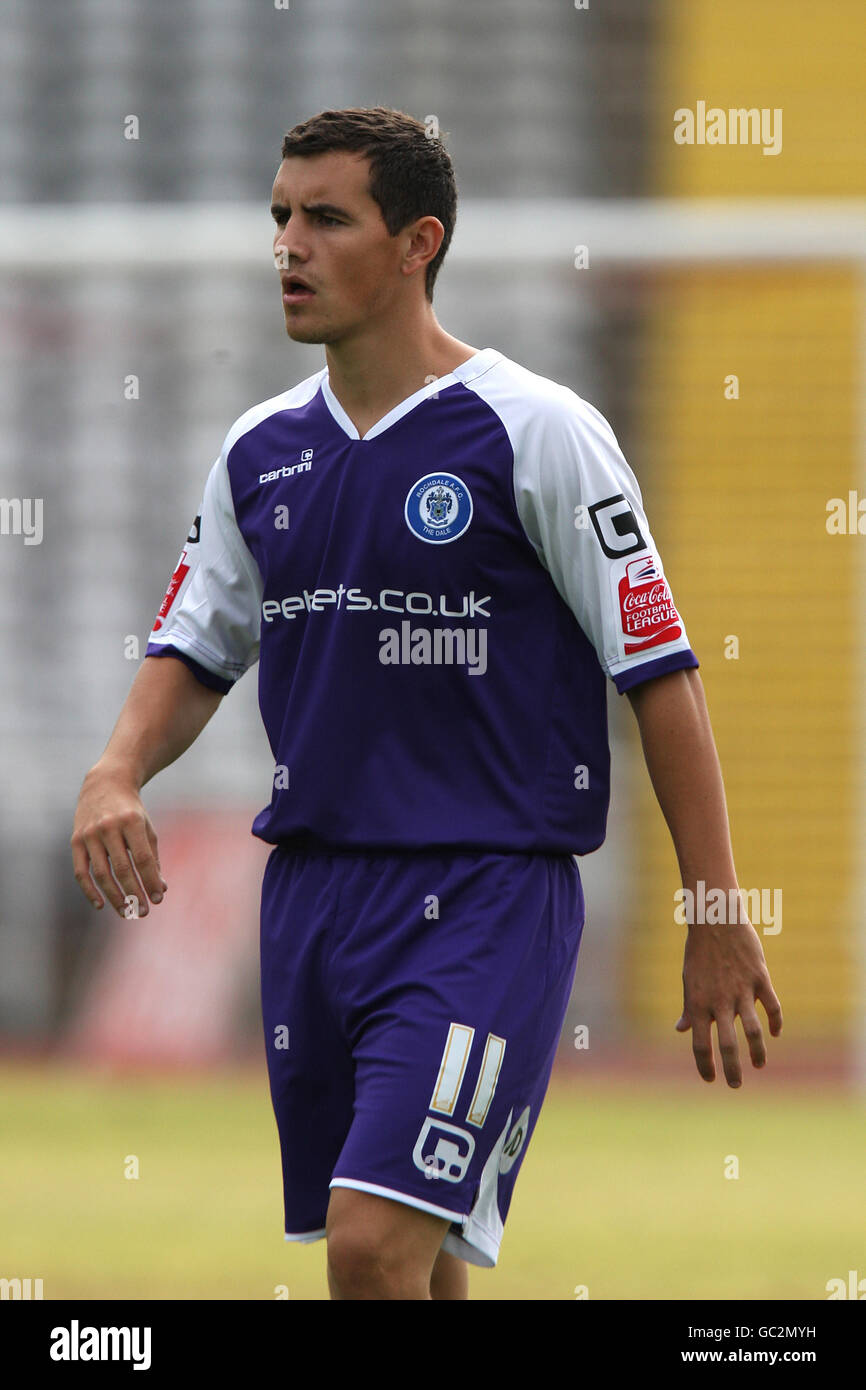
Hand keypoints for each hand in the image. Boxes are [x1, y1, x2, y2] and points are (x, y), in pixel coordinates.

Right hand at [71, 765, 166, 917]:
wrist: (105, 784)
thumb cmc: (132, 811)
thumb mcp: (147, 828)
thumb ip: (153, 857)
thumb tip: (160, 889)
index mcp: (132, 822)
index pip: (143, 859)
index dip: (150, 881)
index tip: (158, 899)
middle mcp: (109, 827)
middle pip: (122, 868)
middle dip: (134, 893)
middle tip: (143, 912)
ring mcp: (90, 833)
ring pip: (101, 873)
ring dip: (114, 896)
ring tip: (127, 912)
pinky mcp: (76, 840)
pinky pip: (81, 871)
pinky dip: (89, 890)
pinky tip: (100, 905)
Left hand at [676, 917, 782, 1085]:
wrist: (716, 920)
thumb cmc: (699, 953)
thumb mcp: (689, 981)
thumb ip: (689, 1009)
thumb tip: (680, 1029)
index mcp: (699, 1003)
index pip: (700, 1045)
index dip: (705, 1066)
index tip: (709, 1079)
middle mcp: (719, 1001)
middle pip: (726, 1044)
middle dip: (732, 1069)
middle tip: (735, 1085)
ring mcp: (741, 991)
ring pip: (752, 1031)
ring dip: (757, 1052)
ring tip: (758, 1065)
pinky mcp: (760, 979)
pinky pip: (772, 1006)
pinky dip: (776, 1023)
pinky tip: (776, 1033)